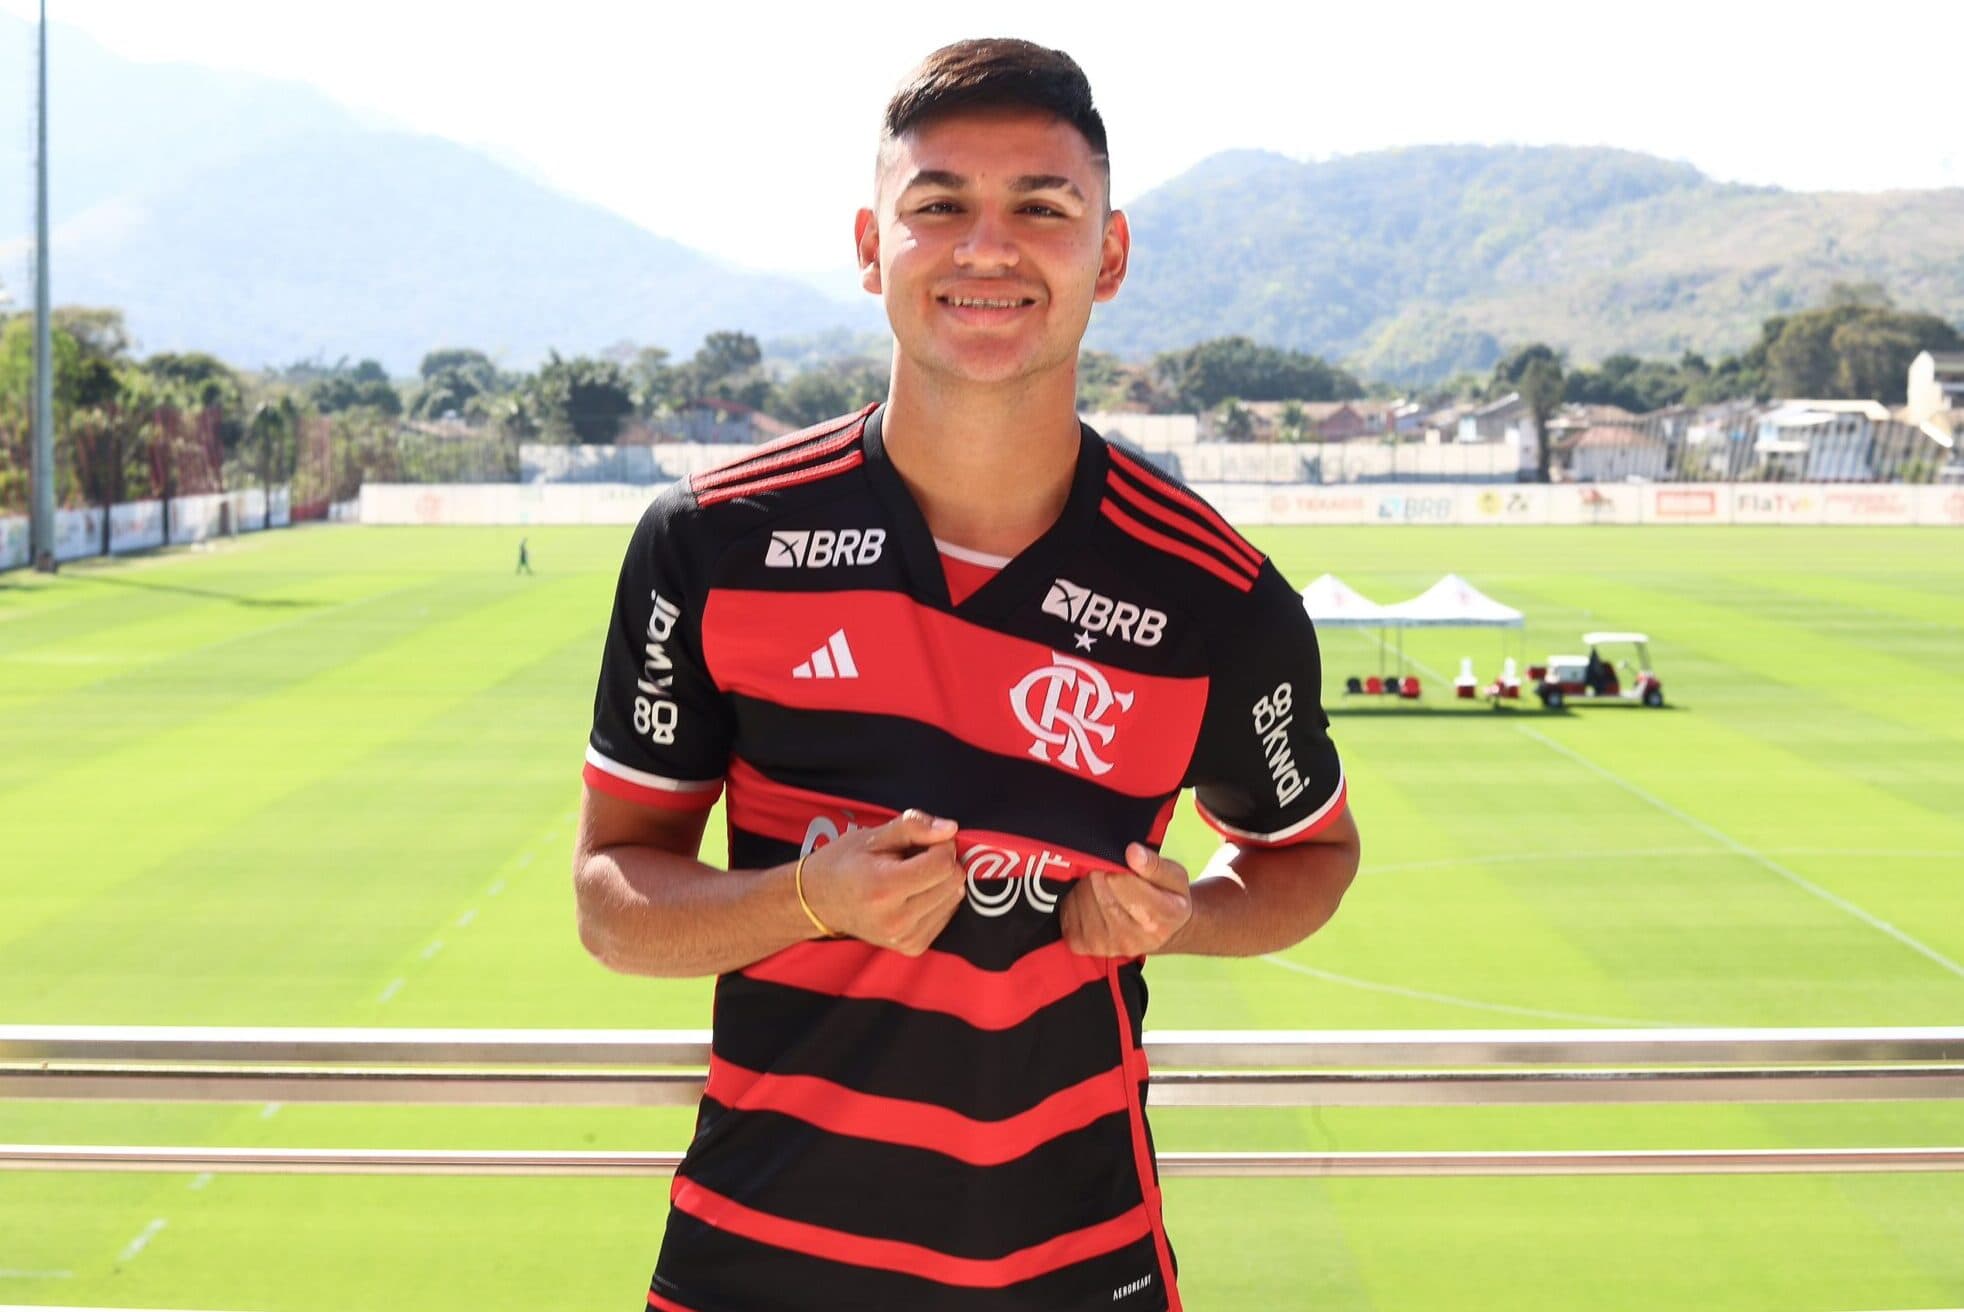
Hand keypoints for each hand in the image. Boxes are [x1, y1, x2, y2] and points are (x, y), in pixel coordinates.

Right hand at [800, 809, 966, 955]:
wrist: (818, 902)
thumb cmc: (844, 862)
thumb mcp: (873, 836)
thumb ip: (913, 826)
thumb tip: (951, 829)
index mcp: (884, 888)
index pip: (943, 864)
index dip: (941, 845)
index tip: (924, 841)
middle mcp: (896, 919)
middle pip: (952, 881)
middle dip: (943, 862)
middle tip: (916, 857)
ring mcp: (904, 938)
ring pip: (954, 898)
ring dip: (941, 881)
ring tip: (911, 876)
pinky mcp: (911, 947)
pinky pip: (946, 916)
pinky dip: (937, 900)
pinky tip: (913, 894)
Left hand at [1060, 843, 1192, 957]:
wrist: (1161, 932)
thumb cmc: (1168, 901)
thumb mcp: (1175, 877)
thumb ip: (1155, 864)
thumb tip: (1133, 853)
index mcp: (1160, 917)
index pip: (1123, 884)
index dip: (1116, 868)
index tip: (1121, 865)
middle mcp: (1133, 937)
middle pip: (1099, 890)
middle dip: (1100, 873)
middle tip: (1110, 873)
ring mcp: (1107, 945)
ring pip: (1081, 899)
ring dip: (1086, 886)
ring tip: (1102, 886)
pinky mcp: (1084, 946)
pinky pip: (1067, 914)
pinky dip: (1074, 901)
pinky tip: (1090, 900)